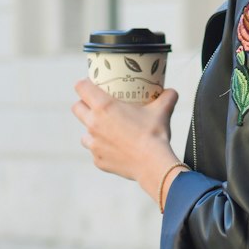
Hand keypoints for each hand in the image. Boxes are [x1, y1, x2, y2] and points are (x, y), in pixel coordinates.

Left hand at [71, 78, 181, 199]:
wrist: (153, 165)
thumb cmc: (154, 135)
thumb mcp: (162, 110)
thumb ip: (167, 97)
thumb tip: (172, 91)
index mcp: (104, 107)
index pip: (81, 87)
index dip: (84, 83)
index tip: (92, 84)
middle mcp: (93, 124)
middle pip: (77, 108)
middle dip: (84, 105)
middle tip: (97, 106)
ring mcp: (94, 144)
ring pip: (84, 133)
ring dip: (92, 130)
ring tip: (106, 130)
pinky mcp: (98, 160)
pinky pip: (95, 151)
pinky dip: (103, 149)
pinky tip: (115, 149)